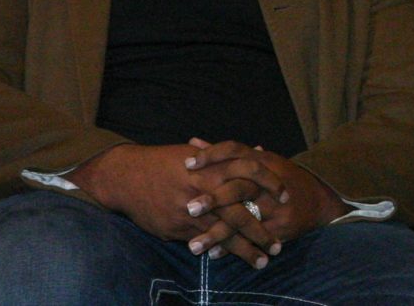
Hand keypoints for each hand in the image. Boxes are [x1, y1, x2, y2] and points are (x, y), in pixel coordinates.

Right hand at [64, 143, 284, 266]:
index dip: (272, 183)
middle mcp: (205, 187)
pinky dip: (219, 250)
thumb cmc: (165, 161)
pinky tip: (230, 259)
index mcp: (213, 165)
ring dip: (245, 249)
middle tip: (279, 245)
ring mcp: (192, 210)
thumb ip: (227, 157)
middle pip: (242, 211)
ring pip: (225, 233)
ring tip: (262, 261)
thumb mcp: (198, 153)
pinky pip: (204, 241)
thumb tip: (257, 152)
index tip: (286, 196)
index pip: (252, 171)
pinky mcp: (178, 227)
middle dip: (262, 231)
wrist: (126, 176)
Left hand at [184, 139, 349, 258]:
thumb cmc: (282, 176)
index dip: (212, 155)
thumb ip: (225, 155)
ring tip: (193, 246)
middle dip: (213, 199)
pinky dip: (233, 247)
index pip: (235, 151)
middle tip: (189, 208)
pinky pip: (254, 238)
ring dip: (217, 233)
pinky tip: (214, 254)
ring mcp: (276, 205)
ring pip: (244, 219)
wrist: (320, 198)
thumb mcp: (260, 160)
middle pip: (239, 187)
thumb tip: (193, 143)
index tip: (187, 163)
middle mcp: (268, 181)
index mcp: (262, 161)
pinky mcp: (281, 227)